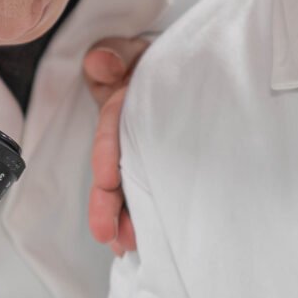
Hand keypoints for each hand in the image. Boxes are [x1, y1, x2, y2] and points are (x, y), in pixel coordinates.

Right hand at [84, 37, 150, 255]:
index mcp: (122, 108)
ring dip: (127, 219)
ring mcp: (149, 155)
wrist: (196, 68)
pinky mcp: (169, 170)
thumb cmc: (160, 63)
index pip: (112, 130)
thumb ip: (115, 54)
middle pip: (115, 172)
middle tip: (109, 235)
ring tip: (127, 245)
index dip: (107, 154)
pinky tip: (146, 240)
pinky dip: (148, 217)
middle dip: (108, 205)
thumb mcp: (134, 52)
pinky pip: (155, 193)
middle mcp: (131, 137)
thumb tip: (102, 63)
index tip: (107, 178)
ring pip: (133, 189)